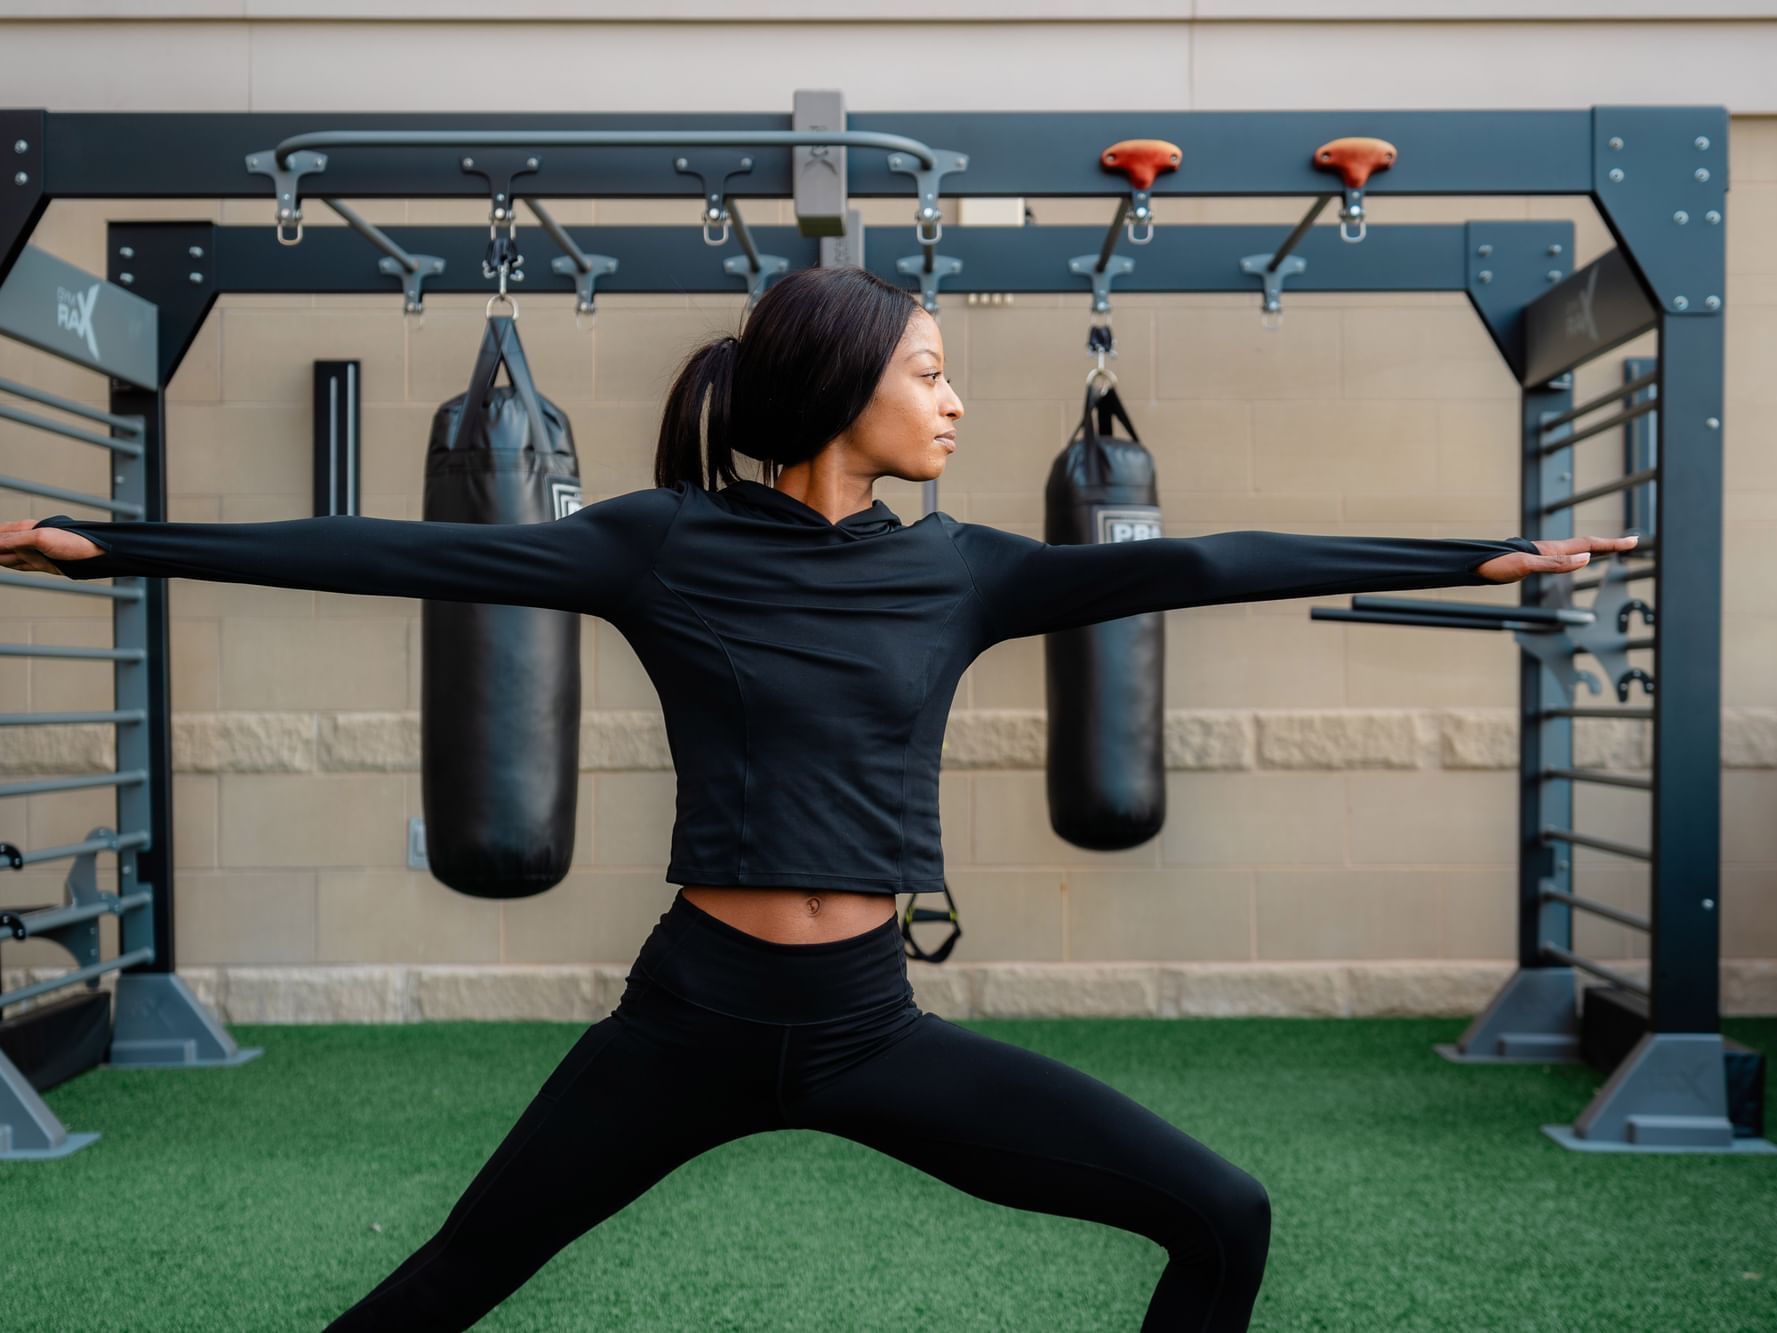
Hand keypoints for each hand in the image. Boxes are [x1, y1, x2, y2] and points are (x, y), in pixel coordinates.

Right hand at [0, 520, 102, 574]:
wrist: (98, 553)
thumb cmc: (74, 541)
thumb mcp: (41, 538)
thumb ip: (14, 540)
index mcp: (24, 529)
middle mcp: (27, 539)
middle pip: (1, 544)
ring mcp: (34, 552)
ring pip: (7, 555)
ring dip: (1, 556)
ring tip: (1, 558)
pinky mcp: (42, 563)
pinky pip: (19, 564)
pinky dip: (8, 563)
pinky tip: (4, 562)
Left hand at [1474, 534, 1639, 583]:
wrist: (1472, 564)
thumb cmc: (1496, 565)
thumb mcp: (1526, 566)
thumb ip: (1555, 564)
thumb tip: (1586, 560)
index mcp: (1553, 550)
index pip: (1590, 545)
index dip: (1612, 544)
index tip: (1634, 541)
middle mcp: (1551, 550)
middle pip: (1587, 544)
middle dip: (1611, 544)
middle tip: (1632, 543)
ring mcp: (1543, 554)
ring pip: (1576, 550)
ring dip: (1597, 549)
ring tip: (1612, 549)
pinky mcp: (1535, 560)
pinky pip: (1564, 557)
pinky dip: (1579, 557)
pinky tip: (1578, 560)